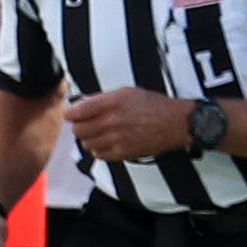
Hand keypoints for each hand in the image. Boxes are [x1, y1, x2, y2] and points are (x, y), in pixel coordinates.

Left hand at [67, 87, 192, 161]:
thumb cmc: (154, 106)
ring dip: (90, 139)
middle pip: (79, 130)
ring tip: (99, 134)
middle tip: (87, 124)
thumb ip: (103, 99)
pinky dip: (99, 150)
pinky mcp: (123, 153)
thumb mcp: (127, 92)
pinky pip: (99, 154)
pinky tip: (107, 143)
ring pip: (87, 144)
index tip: (72, 114)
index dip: (71, 113)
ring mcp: (117, 139)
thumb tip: (83, 104)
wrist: (175, 123)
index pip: (77, 111)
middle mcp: (112, 121)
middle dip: (80, 126)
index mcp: (112, 103)